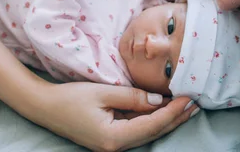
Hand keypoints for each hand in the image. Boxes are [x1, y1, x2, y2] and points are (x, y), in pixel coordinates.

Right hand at [40, 82, 198, 151]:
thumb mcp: (103, 92)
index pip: (152, 125)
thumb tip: (159, 100)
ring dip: (165, 119)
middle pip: (153, 132)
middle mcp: (115, 147)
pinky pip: (136, 129)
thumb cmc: (70, 98)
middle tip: (195, 103)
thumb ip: (133, 97)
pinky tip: (161, 109)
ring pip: (146, 132)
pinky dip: (151, 119)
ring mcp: (112, 144)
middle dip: (175, 118)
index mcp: (114, 138)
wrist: (44, 107)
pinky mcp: (109, 138)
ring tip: (185, 107)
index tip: (188, 98)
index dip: (173, 112)